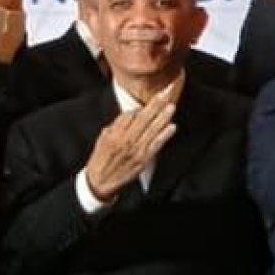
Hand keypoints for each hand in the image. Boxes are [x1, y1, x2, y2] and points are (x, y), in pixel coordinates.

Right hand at [82, 77, 180, 201]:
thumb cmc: (101, 159)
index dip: (137, 109)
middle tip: (164, 94)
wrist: (101, 181)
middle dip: (154, 105)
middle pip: (142, 118)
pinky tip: (172, 126)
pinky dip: (165, 135)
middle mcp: (125, 140)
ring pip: (152, 129)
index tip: (143, 105)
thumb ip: (116, 126)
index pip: (128, 115)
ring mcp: (136, 150)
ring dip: (163, 117)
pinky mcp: (144, 159)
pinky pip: (156, 144)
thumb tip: (130, 115)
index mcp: (114, 134)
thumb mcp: (103, 139)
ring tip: (171, 106)